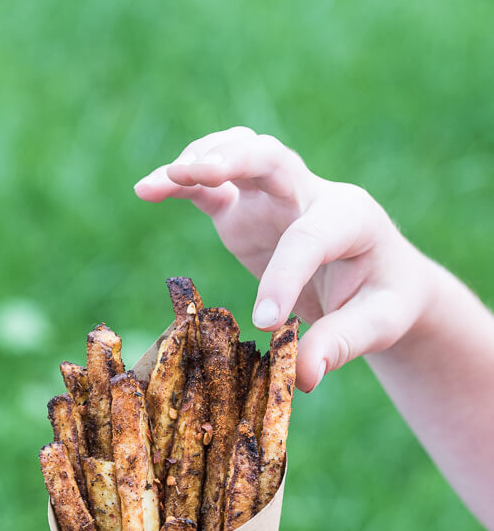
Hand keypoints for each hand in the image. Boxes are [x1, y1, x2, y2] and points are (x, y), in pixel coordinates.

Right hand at [135, 128, 436, 391]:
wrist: (382, 278)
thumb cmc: (383, 299)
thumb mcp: (378, 324)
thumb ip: (343, 343)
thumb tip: (303, 377)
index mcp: (351, 217)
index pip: (310, 236)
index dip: (284, 276)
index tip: (265, 322)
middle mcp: (311, 194)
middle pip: (272, 158)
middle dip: (235, 160)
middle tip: (199, 174)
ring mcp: (275, 197)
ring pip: (239, 153)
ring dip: (200, 159)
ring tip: (163, 180)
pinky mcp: (246, 209)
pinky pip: (212, 184)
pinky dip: (180, 181)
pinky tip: (148, 188)